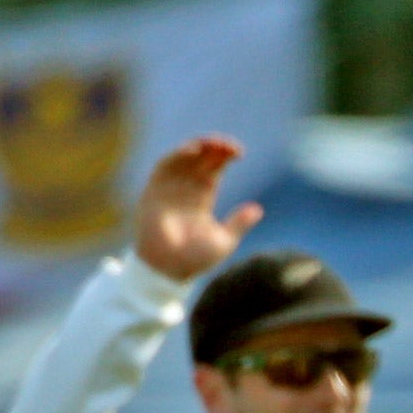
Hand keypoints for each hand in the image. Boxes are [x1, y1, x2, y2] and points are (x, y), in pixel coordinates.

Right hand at [134, 136, 263, 281]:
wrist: (168, 270)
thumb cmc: (195, 259)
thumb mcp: (224, 240)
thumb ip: (239, 223)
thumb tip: (258, 209)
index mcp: (202, 198)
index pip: (213, 169)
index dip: (224, 157)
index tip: (239, 152)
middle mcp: (185, 189)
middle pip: (199, 160)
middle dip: (213, 148)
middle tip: (229, 144)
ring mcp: (169, 189)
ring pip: (182, 159)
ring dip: (196, 147)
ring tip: (213, 142)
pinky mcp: (153, 191)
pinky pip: (163, 167)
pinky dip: (176, 155)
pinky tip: (193, 150)